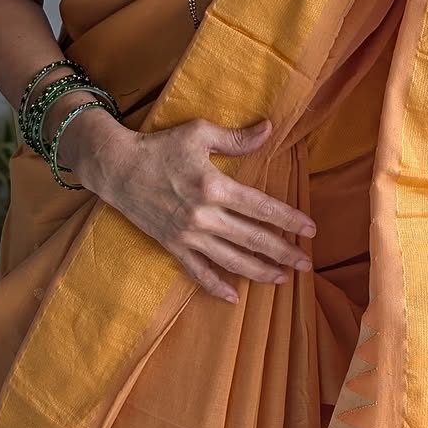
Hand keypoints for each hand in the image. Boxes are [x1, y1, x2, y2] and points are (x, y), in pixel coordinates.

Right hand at [72, 114, 315, 303]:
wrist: (117, 168)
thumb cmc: (160, 146)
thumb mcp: (199, 133)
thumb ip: (236, 138)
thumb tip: (270, 129)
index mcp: (214, 187)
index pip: (260, 207)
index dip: (288, 219)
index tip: (310, 230)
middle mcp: (203, 216)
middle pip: (251, 239)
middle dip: (282, 252)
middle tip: (307, 263)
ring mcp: (187, 235)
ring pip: (230, 260)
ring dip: (258, 272)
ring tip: (282, 279)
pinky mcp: (172, 245)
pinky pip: (197, 271)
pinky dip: (215, 287)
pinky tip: (233, 298)